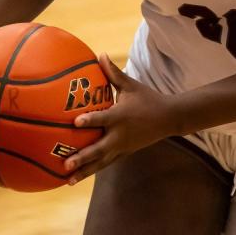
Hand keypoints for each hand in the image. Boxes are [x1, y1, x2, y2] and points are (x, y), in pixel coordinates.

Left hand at [63, 56, 180, 181]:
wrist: (169, 118)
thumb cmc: (147, 99)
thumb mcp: (131, 85)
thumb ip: (113, 73)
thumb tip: (100, 54)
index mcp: (121, 116)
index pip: (103, 119)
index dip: (90, 121)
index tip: (75, 123)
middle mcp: (120, 135)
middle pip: (99, 149)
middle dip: (83, 157)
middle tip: (66, 162)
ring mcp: (122, 147)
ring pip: (101, 162)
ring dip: (85, 171)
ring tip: (68, 180)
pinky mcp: (124, 154)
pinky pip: (106, 164)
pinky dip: (92, 171)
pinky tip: (77, 178)